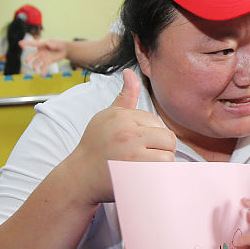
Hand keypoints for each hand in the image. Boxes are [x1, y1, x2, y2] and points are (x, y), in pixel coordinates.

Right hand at [20, 38, 67, 73]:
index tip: (20, 44)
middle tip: (26, 61)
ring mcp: (43, 56)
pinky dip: (43, 70)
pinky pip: (45, 66)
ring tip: (35, 69)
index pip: (33, 43)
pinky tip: (42, 75)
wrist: (64, 49)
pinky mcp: (48, 61)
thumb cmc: (58, 43)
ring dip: (36, 65)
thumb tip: (47, 44)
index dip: (26, 43)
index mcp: (41, 44)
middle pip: (33, 54)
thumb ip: (51, 43)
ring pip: (38, 61)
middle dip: (29, 57)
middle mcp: (40, 50)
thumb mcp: (55, 42)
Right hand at [65, 69, 175, 204]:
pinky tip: (145, 175)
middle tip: (146, 156)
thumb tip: (130, 72)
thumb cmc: (95, 145)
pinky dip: (159, 175)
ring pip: (168, 155)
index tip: (138, 143)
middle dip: (161, 148)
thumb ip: (124, 97)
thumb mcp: (107, 116)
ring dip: (161, 163)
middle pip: (167, 138)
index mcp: (122, 117)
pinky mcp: (136, 174)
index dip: (152, 134)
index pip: (156, 122)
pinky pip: (163, 172)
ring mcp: (132, 154)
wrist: (80, 176)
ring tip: (145, 166)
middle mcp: (127, 133)